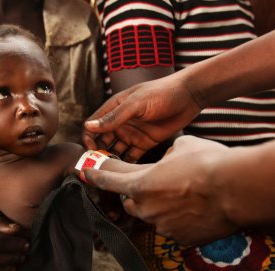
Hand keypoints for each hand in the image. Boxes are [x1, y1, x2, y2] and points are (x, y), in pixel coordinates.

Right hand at [82, 76, 202, 161]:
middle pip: (101, 140)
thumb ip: (113, 117)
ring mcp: (132, 133)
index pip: (92, 125)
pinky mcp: (144, 142)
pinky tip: (124, 172)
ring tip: (111, 170)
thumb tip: (89, 127)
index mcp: (113, 108)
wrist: (190, 95)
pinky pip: (131, 156)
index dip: (88, 138)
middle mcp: (120, 122)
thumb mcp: (136, 104)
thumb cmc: (162, 92)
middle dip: (98, 152)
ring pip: (114, 150)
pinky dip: (126, 164)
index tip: (90, 151)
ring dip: (110, 159)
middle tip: (98, 165)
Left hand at [84, 135, 238, 245]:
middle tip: (156, 185)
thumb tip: (169, 157)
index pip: (109, 181)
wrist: (235, 189)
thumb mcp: (181, 146)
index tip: (85, 173)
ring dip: (161, 206)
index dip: (96, 176)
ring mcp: (161, 225)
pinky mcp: (179, 238)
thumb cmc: (206, 162)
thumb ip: (166, 154)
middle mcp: (145, 207)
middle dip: (138, 194)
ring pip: (153, 216)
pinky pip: (172, 227)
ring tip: (184, 195)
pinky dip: (178, 219)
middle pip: (131, 202)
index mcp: (139, 184)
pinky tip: (194, 209)